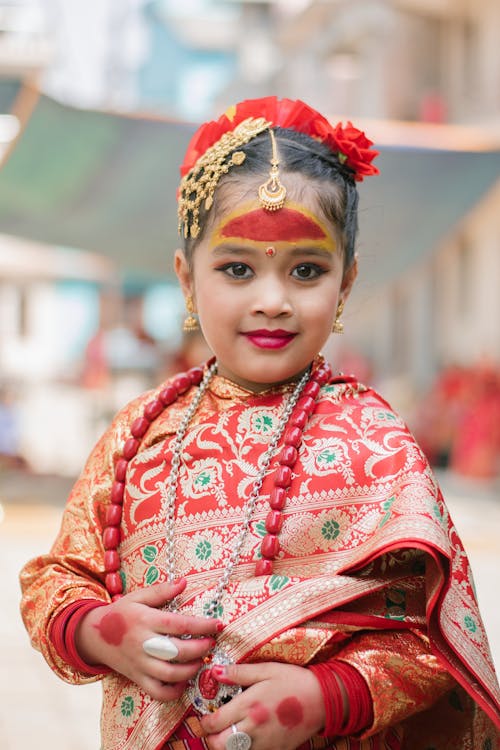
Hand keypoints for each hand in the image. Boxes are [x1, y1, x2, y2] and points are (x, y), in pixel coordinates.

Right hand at [75, 578, 221, 700]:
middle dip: (200, 649)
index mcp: (145, 620)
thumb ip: (161, 591)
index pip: (179, 625)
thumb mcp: (138, 597)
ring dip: (191, 670)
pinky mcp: (137, 678)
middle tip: (211, 643)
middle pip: (177, 652)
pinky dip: (174, 691)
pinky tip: (184, 681)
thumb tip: (184, 582)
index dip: (202, 626)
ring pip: (170, 674)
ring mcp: (140, 664)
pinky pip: (157, 692)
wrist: (93, 635)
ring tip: (201, 660)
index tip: (218, 624)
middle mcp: (143, 644)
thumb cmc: (120, 613)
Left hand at [200, 662, 325, 749]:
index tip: (207, 716)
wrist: (323, 699)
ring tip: (230, 734)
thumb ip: (239, 672)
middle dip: (211, 738)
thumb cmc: (294, 680)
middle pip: (219, 745)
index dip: (205, 721)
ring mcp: (265, 744)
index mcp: (249, 706)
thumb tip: (215, 672)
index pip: (214, 723)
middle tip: (214, 729)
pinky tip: (248, 739)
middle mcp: (254, 728)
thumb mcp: (266, 670)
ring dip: (227, 746)